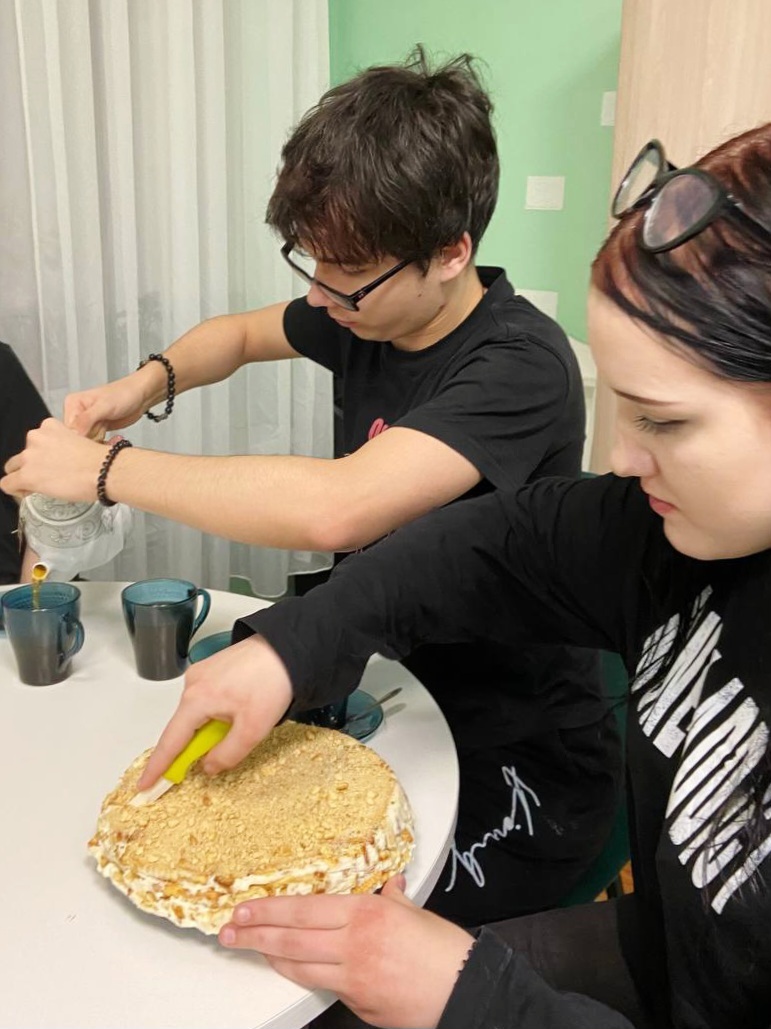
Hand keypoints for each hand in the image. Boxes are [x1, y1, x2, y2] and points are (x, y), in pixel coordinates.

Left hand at [1, 418, 106, 501]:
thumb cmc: (100, 460)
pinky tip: (28, 493)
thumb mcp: (80, 442)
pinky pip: (7, 484)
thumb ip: (65, 446)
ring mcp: (29, 456)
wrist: (104, 470)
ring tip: (42, 486)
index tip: (54, 464)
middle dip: (33, 466)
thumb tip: (63, 460)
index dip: (43, 455)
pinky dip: (15, 490)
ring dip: (24, 477)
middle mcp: (35, 437)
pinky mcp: (26, 476)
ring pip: (13, 468)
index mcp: (49, 426)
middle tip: (50, 477)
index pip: (36, 441)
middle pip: (23, 454)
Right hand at [64, 371, 161, 437]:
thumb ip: (86, 419)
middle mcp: (77, 414)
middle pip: (76, 438)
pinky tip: (112, 438)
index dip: (80, 437)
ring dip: (99, 443)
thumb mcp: (104, 406)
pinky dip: (104, 444)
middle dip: (91, 440)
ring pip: (86, 443)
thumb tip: (73, 433)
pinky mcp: (97, 430)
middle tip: (103, 434)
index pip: (67, 429)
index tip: (93, 437)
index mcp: (73, 404)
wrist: (141, 395)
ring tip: (109, 434)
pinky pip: (95, 443)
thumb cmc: (124, 394)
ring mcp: (87, 423)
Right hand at [137, 635, 293, 788]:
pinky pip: (206, 699)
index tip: (145, 784)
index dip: (158, 767)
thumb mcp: (252, 729)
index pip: (170, 742)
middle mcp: (193, 684)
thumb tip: (207, 766)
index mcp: (197, 699)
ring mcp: (202, 673)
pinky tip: (239, 710)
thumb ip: (226, 754)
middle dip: (194, 746)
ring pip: (197, 713)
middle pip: (184, 727)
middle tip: (212, 758)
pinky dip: (215, 712)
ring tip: (242, 723)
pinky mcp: (213, 669)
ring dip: (210, 727)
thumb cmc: (272, 681)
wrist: (288, 647)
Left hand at [219, 877, 474, 1028]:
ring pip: (298, 967)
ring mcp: (352, 979)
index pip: (303, 909)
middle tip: (228, 930)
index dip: (268, 910)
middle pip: (290, 939)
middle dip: (254, 934)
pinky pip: (321, 986)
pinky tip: (290, 967)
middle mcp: (353, 945)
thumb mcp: (417, 914)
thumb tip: (390, 887)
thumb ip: (394, 900)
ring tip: (249, 947)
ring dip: (270, 956)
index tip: (244, 908)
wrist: (466, 992)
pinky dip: (301, 974)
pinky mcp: (356, 1004)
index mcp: (366, 915)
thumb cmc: (446, 953)